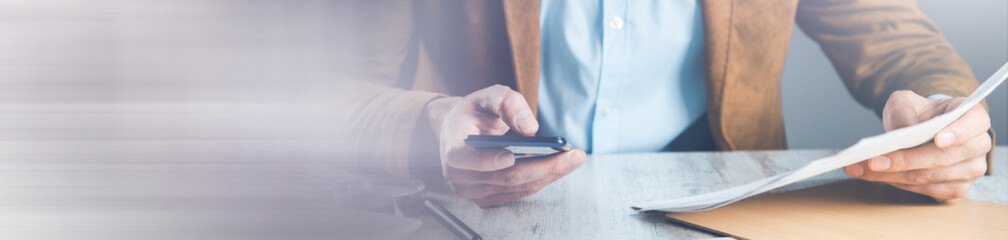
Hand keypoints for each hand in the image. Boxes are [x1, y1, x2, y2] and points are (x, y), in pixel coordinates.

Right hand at [424, 85, 587, 206]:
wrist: (462, 130)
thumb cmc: (476, 112)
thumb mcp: (489, 96)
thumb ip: (507, 103)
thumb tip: (529, 126)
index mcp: (451, 146)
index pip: (462, 158)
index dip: (486, 160)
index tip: (511, 155)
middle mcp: (458, 174)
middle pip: (503, 176)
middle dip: (543, 167)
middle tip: (574, 156)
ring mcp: (472, 191)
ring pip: (516, 187)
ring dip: (548, 174)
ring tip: (574, 159)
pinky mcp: (486, 199)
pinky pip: (519, 192)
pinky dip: (541, 179)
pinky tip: (560, 167)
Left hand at [845, 90, 990, 199]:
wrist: (919, 128)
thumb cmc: (917, 113)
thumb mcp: (905, 101)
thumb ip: (905, 110)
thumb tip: (904, 134)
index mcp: (973, 116)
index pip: (974, 123)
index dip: (957, 132)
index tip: (936, 139)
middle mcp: (978, 144)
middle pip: (943, 157)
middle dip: (905, 160)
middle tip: (872, 160)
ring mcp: (971, 169)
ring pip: (930, 177)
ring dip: (893, 175)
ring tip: (862, 169)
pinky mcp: (957, 188)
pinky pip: (927, 190)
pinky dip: (899, 184)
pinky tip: (878, 176)